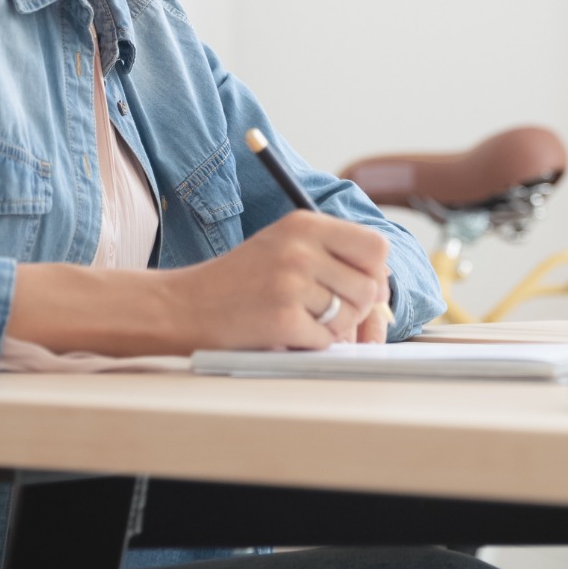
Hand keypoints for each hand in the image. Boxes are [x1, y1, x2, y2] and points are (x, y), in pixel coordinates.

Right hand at [163, 211, 391, 350]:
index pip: (375, 246)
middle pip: (369, 287)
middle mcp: (300, 248)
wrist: (183, 306)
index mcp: (304, 224)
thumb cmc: (239, 281)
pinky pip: (325, 341)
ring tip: (298, 318)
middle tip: (323, 310)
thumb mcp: (284, 247)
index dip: (375, 272)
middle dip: (355, 307)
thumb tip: (384, 294)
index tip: (357, 285)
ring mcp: (291, 284)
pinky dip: (310, 344)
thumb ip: (333, 259)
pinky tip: (283, 332)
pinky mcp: (282, 319)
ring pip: (350, 316)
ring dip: (332, 328)